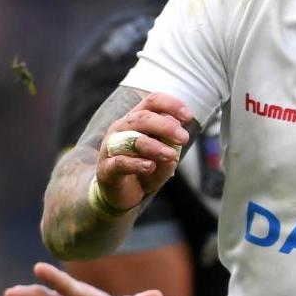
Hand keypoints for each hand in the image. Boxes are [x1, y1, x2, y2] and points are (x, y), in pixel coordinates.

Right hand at [90, 92, 195, 214]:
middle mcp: (122, 128)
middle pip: (143, 117)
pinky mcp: (106, 169)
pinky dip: (136, 163)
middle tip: (184, 138)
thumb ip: (171, 146)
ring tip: (170, 155)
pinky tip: (150, 166)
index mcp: (137, 119)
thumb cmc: (145, 168)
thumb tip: (176, 138)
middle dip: (166, 126)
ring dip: (154, 146)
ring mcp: (111, 147)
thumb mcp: (164, 157)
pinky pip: (120, 162)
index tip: (188, 116)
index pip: (152, 102)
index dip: (171, 104)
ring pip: (132, 139)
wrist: (122, 194)